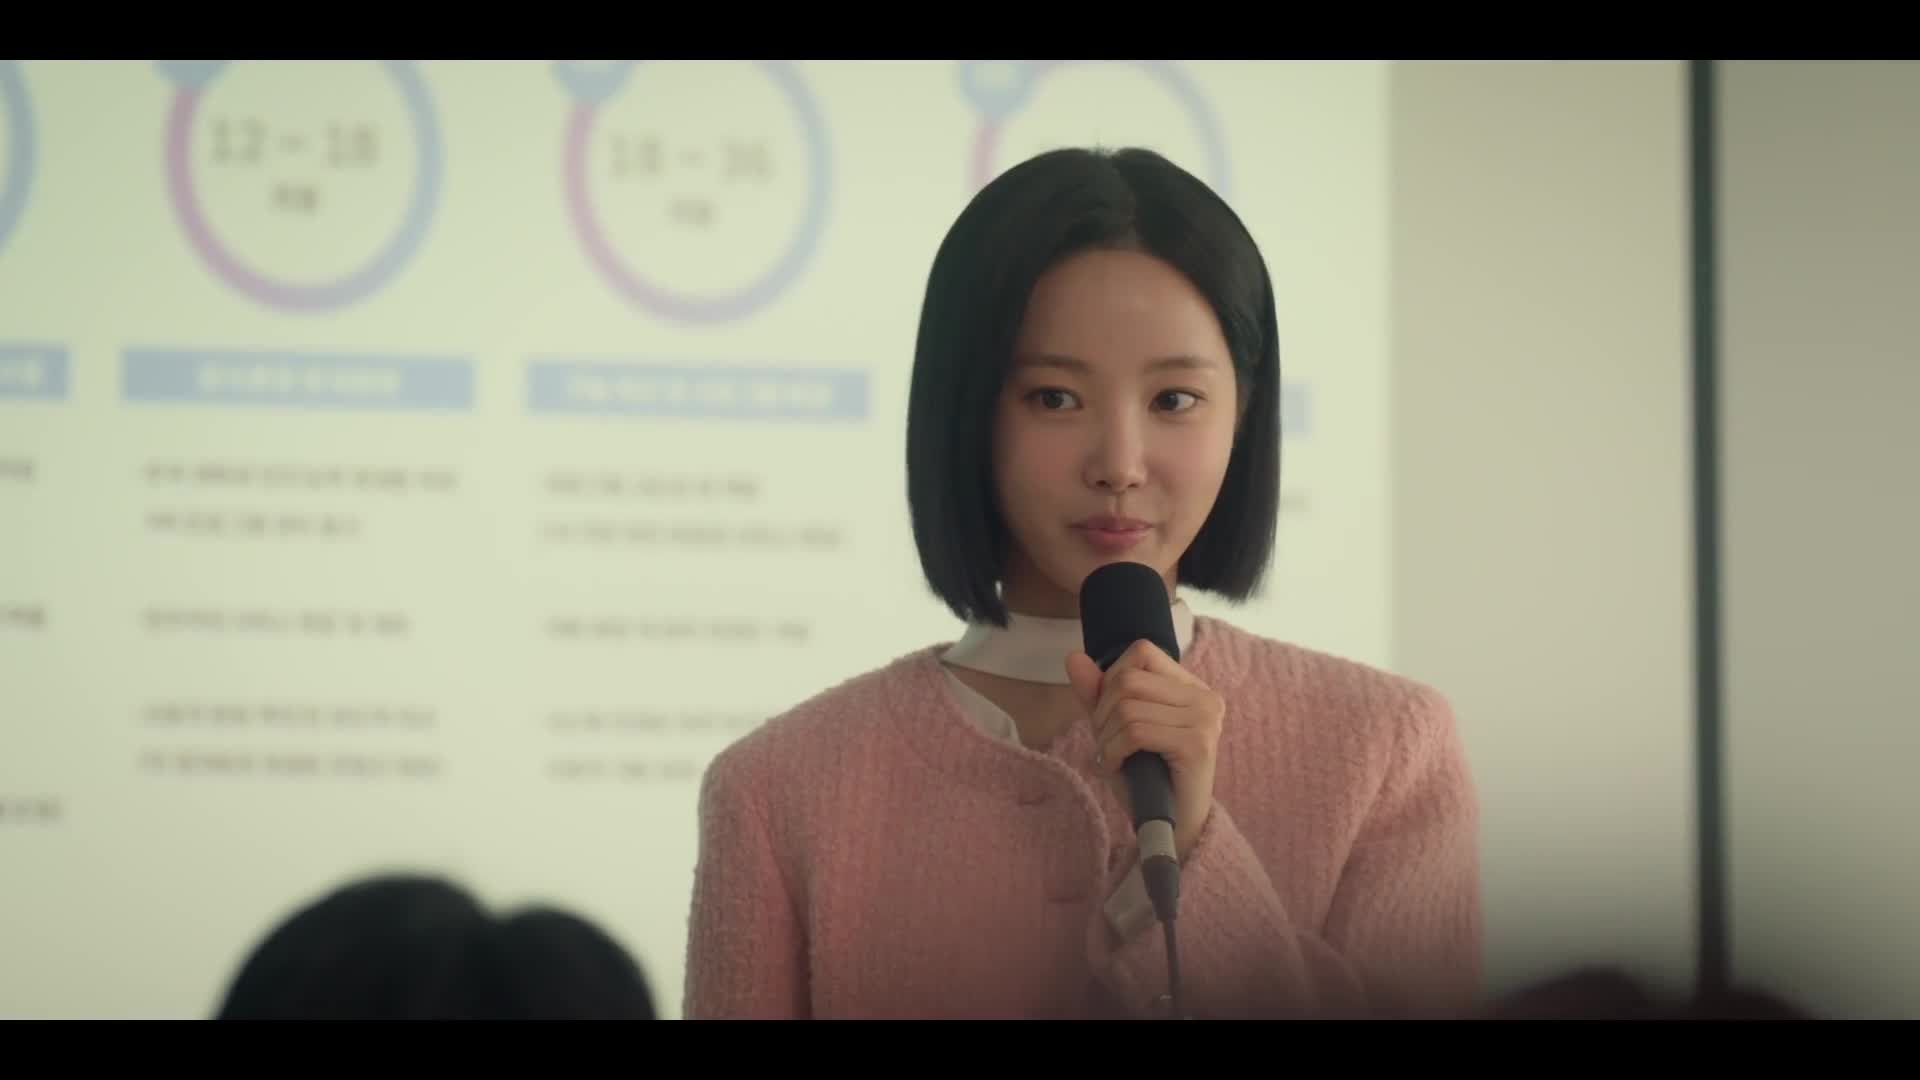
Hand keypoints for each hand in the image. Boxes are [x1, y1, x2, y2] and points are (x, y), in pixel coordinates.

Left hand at [1065, 640, 1222, 859]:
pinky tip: (1116, 766)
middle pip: (1128, 678)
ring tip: (1112, 757)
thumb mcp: (1115, 729)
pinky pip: (1136, 731)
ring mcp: (1204, 719)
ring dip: (1106, 736)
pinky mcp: (1196, 744)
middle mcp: (1205, 697)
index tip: (1110, 716)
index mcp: (1191, 687)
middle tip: (1107, 743)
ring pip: (1128, 706)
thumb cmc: (1145, 779)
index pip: (1141, 653)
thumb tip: (1074, 657)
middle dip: (1102, 711)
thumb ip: (1097, 693)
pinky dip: (1114, 750)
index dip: (1111, 680)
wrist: (1171, 829)